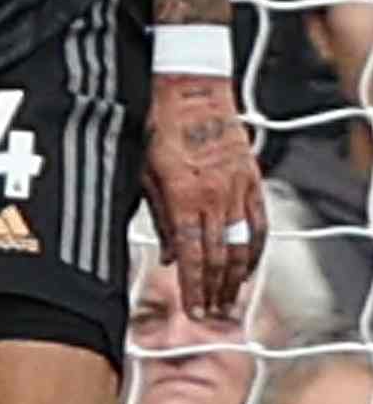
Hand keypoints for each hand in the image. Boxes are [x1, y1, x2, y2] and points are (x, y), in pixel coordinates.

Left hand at [153, 69, 270, 318]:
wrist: (189, 88)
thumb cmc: (155, 126)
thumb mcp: (143, 172)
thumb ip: (159, 217)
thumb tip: (170, 257)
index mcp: (184, 194)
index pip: (192, 253)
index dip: (194, 286)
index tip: (195, 310)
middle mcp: (216, 194)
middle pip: (220, 255)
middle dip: (215, 289)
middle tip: (212, 315)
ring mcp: (239, 187)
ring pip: (244, 243)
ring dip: (237, 275)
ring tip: (230, 299)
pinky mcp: (252, 178)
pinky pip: (258, 222)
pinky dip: (256, 249)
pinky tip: (250, 266)